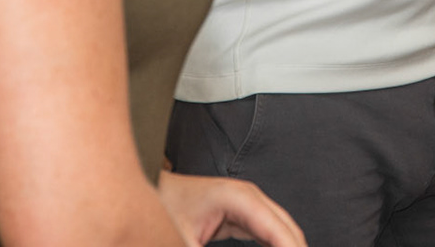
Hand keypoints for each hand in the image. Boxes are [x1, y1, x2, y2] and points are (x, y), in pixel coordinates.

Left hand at [158, 170, 305, 246]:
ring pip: (283, 232)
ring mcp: (248, 203)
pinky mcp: (241, 214)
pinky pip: (270, 234)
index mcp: (240, 198)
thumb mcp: (184, 242)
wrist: (145, 193)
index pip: (281, 233)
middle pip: (289, 231)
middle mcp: (249, 197)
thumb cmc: (161, 210)